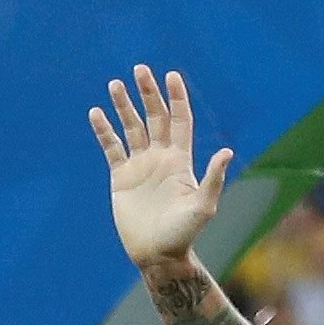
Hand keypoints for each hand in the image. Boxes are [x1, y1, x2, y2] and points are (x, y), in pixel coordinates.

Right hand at [94, 65, 228, 270]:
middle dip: (148, 92)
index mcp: (180, 160)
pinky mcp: (120, 177)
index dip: (176, 97)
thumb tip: (226, 151)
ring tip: (115, 84)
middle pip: (154, 116)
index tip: (171, 75)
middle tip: (140, 69)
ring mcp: (139, 165)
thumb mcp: (203, 206)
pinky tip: (96, 113)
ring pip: (131, 127)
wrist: (157, 255)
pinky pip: (111, 147)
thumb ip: (213, 178)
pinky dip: (104, 130)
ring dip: (124, 105)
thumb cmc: (184, 233)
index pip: (179, 120)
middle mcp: (160, 157)